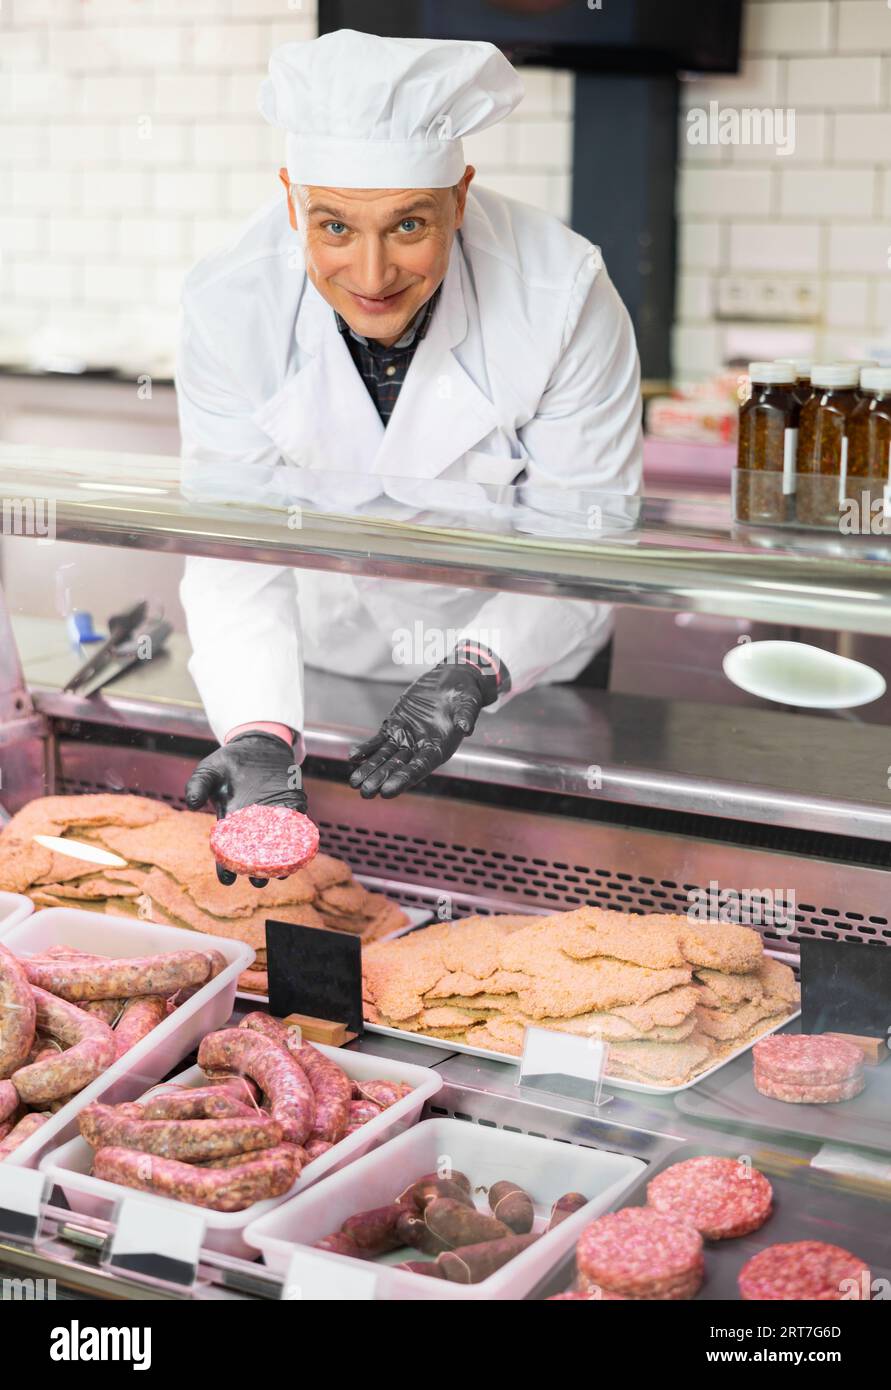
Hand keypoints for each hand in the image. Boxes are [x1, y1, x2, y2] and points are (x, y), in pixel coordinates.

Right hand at [185, 731, 305, 886]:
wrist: (258, 745)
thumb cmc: (230, 762)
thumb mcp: (208, 770)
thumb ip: (197, 785)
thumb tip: (192, 804)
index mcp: (232, 822)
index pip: (228, 852)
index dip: (226, 868)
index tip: (227, 881)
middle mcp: (254, 825)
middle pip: (256, 855)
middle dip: (258, 871)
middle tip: (259, 881)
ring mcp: (275, 816)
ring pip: (279, 846)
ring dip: (282, 861)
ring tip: (281, 873)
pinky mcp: (293, 804)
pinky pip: (298, 824)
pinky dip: (299, 836)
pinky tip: (300, 849)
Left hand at [348, 652, 503, 798]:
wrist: (450, 681)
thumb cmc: (463, 694)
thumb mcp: (468, 702)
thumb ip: (467, 716)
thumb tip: (466, 727)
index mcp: (439, 749)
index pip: (419, 768)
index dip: (403, 779)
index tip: (388, 791)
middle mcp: (421, 748)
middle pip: (398, 768)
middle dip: (382, 779)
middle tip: (366, 792)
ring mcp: (406, 739)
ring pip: (385, 758)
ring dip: (370, 770)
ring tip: (354, 783)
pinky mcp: (395, 727)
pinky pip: (378, 742)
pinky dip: (366, 749)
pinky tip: (353, 757)